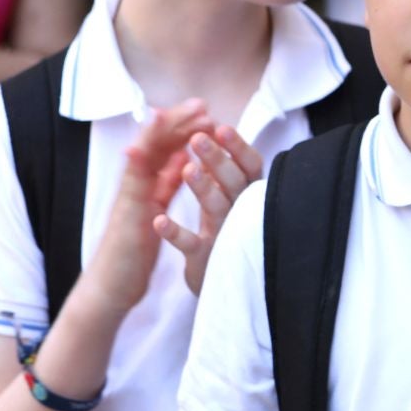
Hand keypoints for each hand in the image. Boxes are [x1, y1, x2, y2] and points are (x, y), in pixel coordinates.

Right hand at [82, 101, 212, 311]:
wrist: (111, 285)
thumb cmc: (136, 248)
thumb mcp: (157, 209)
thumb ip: (167, 184)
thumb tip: (185, 158)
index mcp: (151, 185)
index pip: (171, 149)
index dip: (188, 129)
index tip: (208, 112)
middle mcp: (138, 187)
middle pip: (157, 147)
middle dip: (177, 123)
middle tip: (200, 104)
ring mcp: (129, 200)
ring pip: (140, 160)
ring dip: (153, 136)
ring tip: (166, 113)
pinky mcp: (125, 217)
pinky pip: (128, 191)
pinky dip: (131, 169)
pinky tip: (134, 150)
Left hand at [156, 127, 263, 295]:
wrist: (219, 282)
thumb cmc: (225, 234)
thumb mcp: (229, 200)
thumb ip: (225, 172)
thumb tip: (216, 133)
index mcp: (246, 196)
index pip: (250, 166)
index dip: (238, 148)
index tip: (222, 127)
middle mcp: (240, 214)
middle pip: (234, 183)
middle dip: (218, 159)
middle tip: (200, 138)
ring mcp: (223, 236)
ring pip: (216, 209)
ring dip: (203, 189)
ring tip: (189, 169)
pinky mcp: (204, 258)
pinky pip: (191, 244)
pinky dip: (176, 233)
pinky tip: (160, 220)